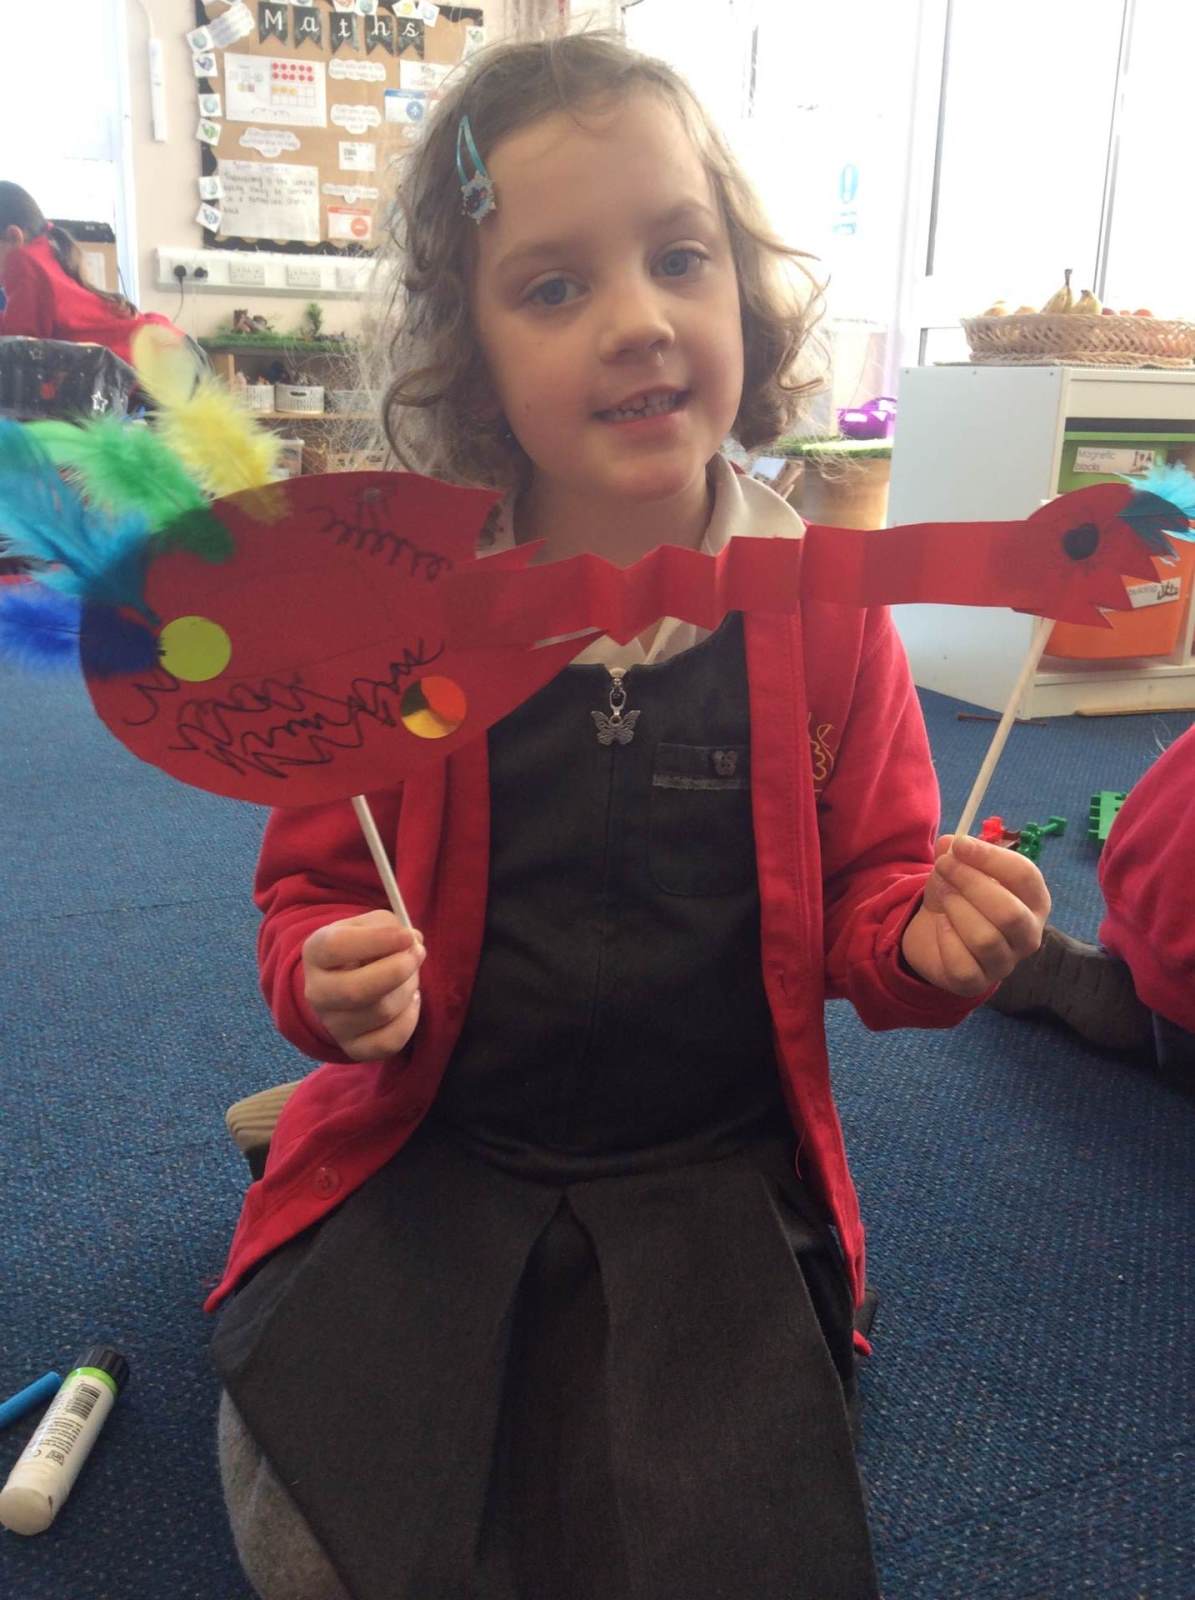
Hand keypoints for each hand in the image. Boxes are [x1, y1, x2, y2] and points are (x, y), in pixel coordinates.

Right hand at [302, 910, 425, 1060]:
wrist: (349, 979)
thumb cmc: (364, 946)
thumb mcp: (370, 925)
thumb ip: (391, 927)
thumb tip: (412, 944)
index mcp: (315, 953)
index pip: (336, 947)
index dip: (377, 941)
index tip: (407, 936)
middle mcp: (316, 992)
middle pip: (356, 990)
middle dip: (397, 971)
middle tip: (417, 955)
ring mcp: (333, 1024)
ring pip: (381, 1012)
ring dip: (408, 989)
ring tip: (410, 977)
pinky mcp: (353, 1047)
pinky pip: (389, 1041)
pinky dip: (409, 1018)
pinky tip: (409, 1002)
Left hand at [900, 833, 1050, 996]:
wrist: (935, 936)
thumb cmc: (960, 898)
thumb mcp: (957, 869)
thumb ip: (956, 853)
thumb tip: (951, 843)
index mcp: (1035, 901)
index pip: (1026, 877)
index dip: (991, 858)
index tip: (960, 844)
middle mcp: (1028, 936)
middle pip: (1009, 912)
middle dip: (971, 882)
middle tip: (944, 866)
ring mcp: (1005, 964)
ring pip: (985, 939)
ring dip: (956, 908)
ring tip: (942, 893)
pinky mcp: (976, 983)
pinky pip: (962, 965)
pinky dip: (946, 940)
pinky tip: (940, 925)